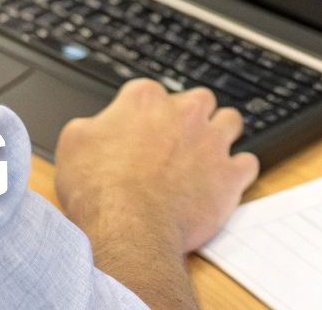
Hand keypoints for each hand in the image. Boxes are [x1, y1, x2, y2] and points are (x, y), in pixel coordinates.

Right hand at [56, 79, 259, 254]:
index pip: (151, 93)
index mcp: (145, 100)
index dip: (145, 115)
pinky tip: (224, 181)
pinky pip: (248, 163)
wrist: (128, 228)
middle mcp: (184, 112)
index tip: (141, 132)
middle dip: (190, 117)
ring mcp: (212, 141)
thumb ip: (93, 125)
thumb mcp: (73, 144)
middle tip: (176, 142)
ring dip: (220, 135)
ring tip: (205, 156)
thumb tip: (99, 126)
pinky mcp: (230, 174)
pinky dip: (238, 171)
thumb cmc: (98, 190)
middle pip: (199, 100)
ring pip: (230, 122)